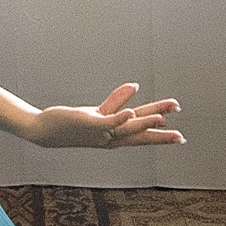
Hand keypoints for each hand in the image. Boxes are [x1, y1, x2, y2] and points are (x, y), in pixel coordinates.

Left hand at [31, 83, 183, 148]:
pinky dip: (119, 116)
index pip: (141, 135)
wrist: (45, 131)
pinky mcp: (89, 123)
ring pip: (126, 128)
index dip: (160, 135)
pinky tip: (131, 113)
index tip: (181, 138)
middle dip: (160, 135)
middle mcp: (109, 138)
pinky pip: (107, 120)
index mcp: (114, 136)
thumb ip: (118, 101)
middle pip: (138, 135)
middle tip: (181, 138)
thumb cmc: (72, 123)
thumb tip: (136, 86)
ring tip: (163, 119)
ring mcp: (100, 132)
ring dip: (145, 122)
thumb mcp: (99, 112)